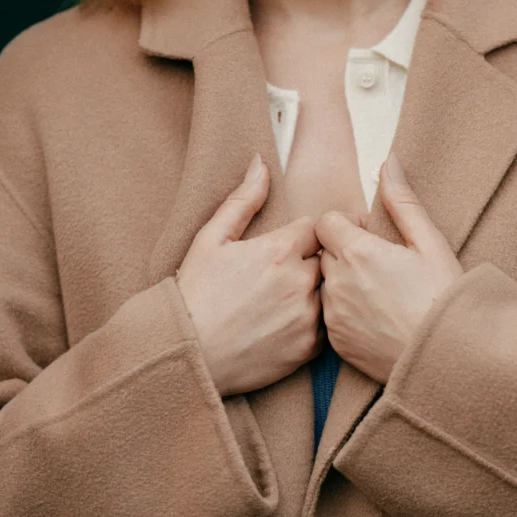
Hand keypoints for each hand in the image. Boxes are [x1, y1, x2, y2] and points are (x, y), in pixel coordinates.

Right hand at [175, 154, 325, 397]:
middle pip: (327, 259)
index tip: (286, 247)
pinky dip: (314, 323)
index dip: (302, 235)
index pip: (316, 227)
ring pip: (329, 292)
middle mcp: (300, 281)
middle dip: (311, 262)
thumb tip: (261, 163)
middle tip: (284, 276)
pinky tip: (287, 324)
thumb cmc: (195, 293)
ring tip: (284, 302)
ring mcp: (307, 316)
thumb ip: (243, 200)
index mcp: (280, 249)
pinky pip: (327, 326)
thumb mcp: (211, 239)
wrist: (186, 353)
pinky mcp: (308, 348)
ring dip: (315, 292)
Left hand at [315, 151, 463, 385]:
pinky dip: (345, 313)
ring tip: (379, 294)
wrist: (449, 360)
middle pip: (324, 253)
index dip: (347, 225)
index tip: (370, 236)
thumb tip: (387, 162)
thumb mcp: (430, 243)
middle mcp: (337, 282)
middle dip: (344, 253)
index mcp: (358, 251)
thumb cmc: (445, 299)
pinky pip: (330, 317)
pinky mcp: (336, 344)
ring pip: (326, 285)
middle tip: (379, 265)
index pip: (325, 222)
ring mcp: (334, 315)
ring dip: (343, 283)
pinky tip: (376, 319)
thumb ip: (402, 201)